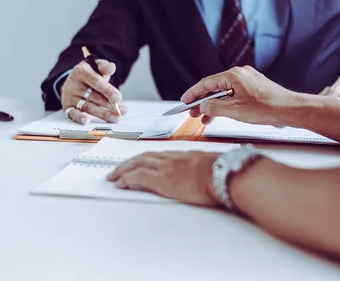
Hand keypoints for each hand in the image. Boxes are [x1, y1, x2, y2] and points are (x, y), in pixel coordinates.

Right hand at [61, 59, 126, 124]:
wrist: (73, 81)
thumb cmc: (89, 75)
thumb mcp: (96, 68)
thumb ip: (104, 67)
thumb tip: (111, 67)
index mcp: (81, 71)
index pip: (96, 81)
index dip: (107, 90)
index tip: (118, 97)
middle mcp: (74, 84)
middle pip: (94, 96)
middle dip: (109, 105)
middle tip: (121, 111)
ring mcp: (70, 96)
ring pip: (88, 107)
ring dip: (102, 114)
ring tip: (115, 118)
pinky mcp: (67, 107)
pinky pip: (73, 113)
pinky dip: (79, 118)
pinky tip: (87, 121)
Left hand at [106, 151, 221, 206]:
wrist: (226, 174)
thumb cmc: (224, 173)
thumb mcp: (212, 168)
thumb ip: (203, 170)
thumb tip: (206, 177)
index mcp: (183, 155)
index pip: (158, 155)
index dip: (145, 159)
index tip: (138, 163)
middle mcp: (171, 158)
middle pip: (143, 156)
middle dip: (128, 163)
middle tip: (117, 169)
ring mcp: (166, 167)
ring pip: (136, 163)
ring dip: (123, 170)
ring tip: (113, 176)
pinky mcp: (162, 178)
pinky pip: (137, 176)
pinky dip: (126, 178)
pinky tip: (120, 184)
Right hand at [181, 66, 295, 125]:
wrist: (290, 110)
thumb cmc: (267, 108)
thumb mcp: (234, 111)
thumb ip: (214, 107)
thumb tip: (203, 105)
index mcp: (233, 76)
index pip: (206, 83)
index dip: (193, 93)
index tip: (184, 101)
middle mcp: (240, 74)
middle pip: (215, 87)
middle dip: (203, 101)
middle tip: (193, 113)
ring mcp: (248, 80)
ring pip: (225, 92)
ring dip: (214, 105)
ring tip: (206, 118)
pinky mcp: (254, 87)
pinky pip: (234, 94)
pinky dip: (226, 104)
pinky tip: (223, 113)